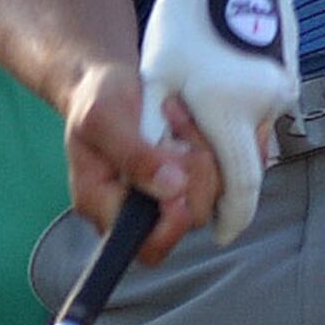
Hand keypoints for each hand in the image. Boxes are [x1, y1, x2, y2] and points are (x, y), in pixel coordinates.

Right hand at [63, 55, 217, 261]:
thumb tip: (172, 190)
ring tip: (176, 115)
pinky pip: (226, 172)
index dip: (172, 223)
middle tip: (171, 127)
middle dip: (192, 170)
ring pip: (214, 193)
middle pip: (191, 217)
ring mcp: (173, 193)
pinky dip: (215, 142)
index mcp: (105, 205)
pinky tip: (189, 119)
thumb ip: (133, 156)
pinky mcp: (196, 175)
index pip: (148, 246)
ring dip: (202, 148)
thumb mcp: (104, 117)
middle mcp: (141, 209)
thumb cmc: (98, 97)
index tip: (176, 182)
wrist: (113, 77)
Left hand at [135, 0, 299, 242]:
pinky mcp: (284, 79)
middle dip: (216, 175)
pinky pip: (260, 114)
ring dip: (225, 141)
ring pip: (251, 140)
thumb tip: (161, 184)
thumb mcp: (157, 78)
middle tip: (187, 160)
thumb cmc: (184, 21)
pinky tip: (216, 90)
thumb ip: (157, 134)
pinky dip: (238, 117)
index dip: (229, 218)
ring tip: (195, 110)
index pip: (240, 190)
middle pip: (244, 167)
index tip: (219, 232)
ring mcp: (280, 94)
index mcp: (231, 113)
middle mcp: (265, 110)